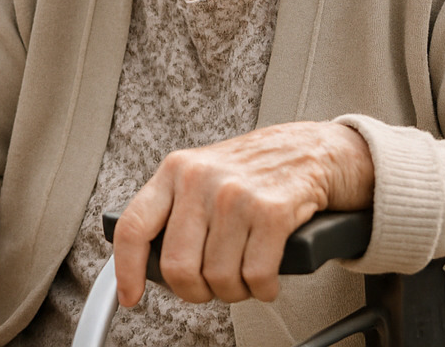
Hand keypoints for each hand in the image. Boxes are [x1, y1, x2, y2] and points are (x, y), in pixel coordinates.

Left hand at [111, 121, 373, 306]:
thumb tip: (151, 263)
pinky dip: (264, 288)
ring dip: (235, 290)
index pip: (134, 226)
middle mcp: (200, 179)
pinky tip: (268, 278)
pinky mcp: (271, 211)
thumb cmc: (259, 168)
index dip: (126, 270)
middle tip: (211, 287)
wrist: (317, 148)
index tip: (130, 295)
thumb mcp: (206, 174)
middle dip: (195, 291)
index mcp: (176, 170)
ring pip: (218, 277)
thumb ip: (178, 209)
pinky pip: (256, 276)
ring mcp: (235, 194)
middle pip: (177, 267)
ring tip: (246, 275)